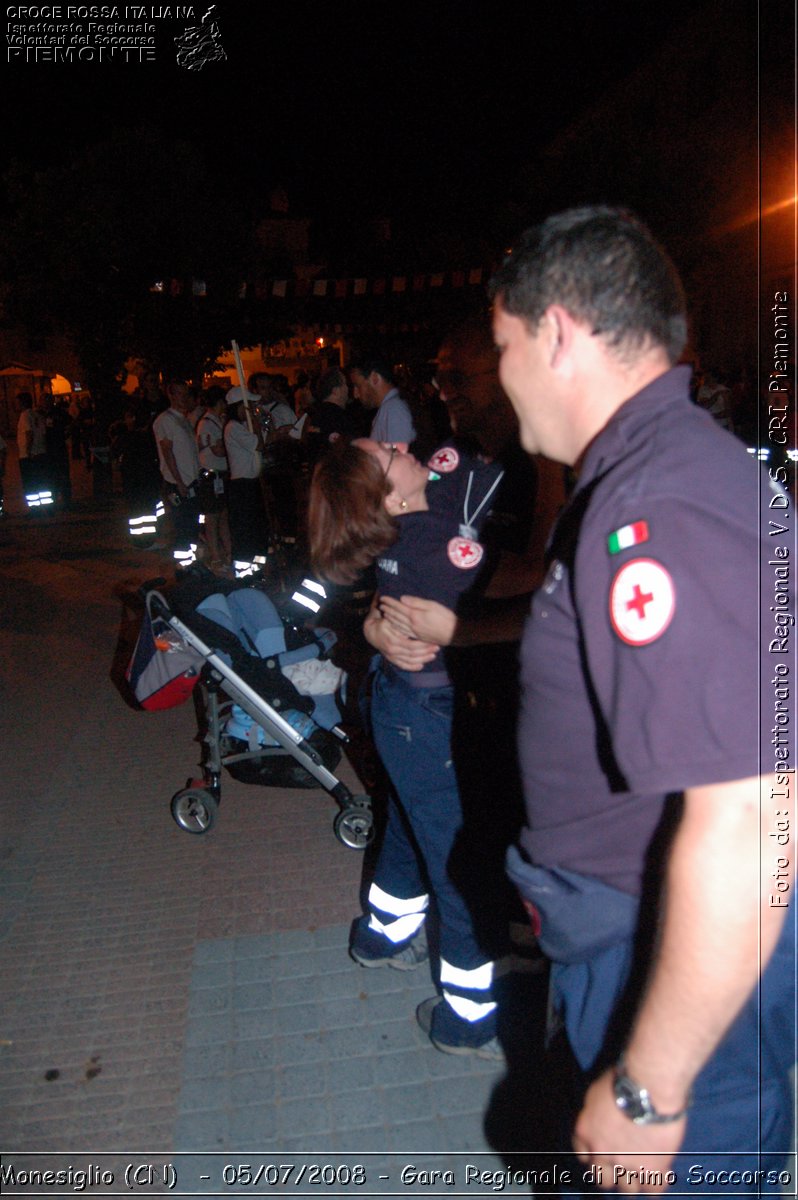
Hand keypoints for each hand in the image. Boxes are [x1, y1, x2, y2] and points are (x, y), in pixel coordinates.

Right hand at [364, 610, 437, 671]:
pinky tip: (421, 666)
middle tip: (437, 648)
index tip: (434, 641)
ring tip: (433, 656)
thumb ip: (401, 623)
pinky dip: (412, 667)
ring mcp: (391, 656)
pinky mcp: (391, 659)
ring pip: (409, 661)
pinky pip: (402, 665)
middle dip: (426, 652)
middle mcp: (392, 650)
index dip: (424, 645)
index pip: (412, 645)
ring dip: (422, 659)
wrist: (370, 631)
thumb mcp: (391, 619)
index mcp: (393, 640)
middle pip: (413, 654)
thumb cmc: (383, 621)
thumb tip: (413, 624)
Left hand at [379, 595, 457, 646]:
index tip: (383, 597)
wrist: (454, 633)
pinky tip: (394, 626)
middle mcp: (412, 624)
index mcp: (415, 615)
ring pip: (398, 624)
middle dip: (388, 609)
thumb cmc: (445, 617)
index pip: (399, 607)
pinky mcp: (418, 636)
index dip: (390, 602)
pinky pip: (403, 632)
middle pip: (396, 616)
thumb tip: (402, 599)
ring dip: (390, 618)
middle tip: (380, 604)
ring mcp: (415, 632)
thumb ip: (416, 602)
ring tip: (384, 613)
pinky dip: (396, 627)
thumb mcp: (432, 605)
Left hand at [572, 1072, 685, 1193]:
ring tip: (641, 1174)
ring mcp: (627, 1165)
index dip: (593, 1154)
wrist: (649, 1086)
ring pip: (627, 1189)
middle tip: (620, 1167)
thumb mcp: (595, 1092)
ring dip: (633, 1182)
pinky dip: (656, 1185)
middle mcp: (602, 1153)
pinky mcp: (652, 1169)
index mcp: (586, 1132)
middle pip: (602, 1180)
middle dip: (610, 1175)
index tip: (600, 1153)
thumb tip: (600, 1118)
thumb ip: (594, 1113)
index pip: (583, 1155)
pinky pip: (653, 1190)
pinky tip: (659, 1178)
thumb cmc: (621, 1079)